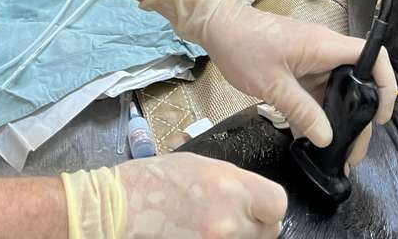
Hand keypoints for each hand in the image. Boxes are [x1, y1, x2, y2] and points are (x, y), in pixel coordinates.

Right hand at [61, 152, 285, 238]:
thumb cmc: (153, 180)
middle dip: (254, 224)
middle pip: (268, 231)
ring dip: (238, 235)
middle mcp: (230, 218)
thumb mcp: (201, 166)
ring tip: (210, 225)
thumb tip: (252, 197)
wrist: (120, 207)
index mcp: (231, 186)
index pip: (278, 203)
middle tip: (232, 217)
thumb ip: (233, 182)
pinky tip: (199, 233)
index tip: (259, 206)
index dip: (268, 205)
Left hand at [142, 0, 395, 156]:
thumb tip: (328, 139)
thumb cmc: (244, 47)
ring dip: (336, 119)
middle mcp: (324, 49)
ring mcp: (311, 56)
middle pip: (356, 82)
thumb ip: (302, 112)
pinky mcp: (297, 64)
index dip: (386, 84)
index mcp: (325, 46)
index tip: (381, 117)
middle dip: (359, 117)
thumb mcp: (272, 85)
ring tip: (335, 154)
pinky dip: (315, 111)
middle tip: (353, 154)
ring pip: (335, 89)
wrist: (216, 25)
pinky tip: (309, 139)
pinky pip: (316, 89)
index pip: (371, 57)